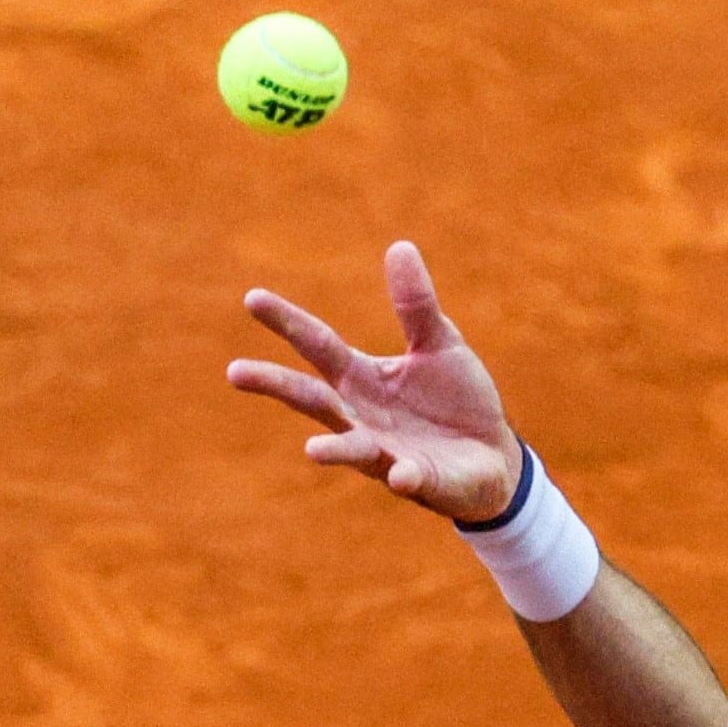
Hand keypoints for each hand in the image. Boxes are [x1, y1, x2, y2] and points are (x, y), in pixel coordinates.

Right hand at [226, 241, 524, 521]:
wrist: (493, 456)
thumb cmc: (455, 399)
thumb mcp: (438, 343)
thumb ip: (416, 305)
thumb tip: (400, 246)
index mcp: (361, 378)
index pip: (317, 345)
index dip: (286, 322)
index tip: (252, 298)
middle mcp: (361, 416)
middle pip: (311, 398)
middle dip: (275, 386)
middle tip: (234, 372)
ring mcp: (386, 452)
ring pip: (351, 449)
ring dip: (334, 450)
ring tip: (312, 450)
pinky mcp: (420, 480)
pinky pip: (409, 479)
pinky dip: (405, 476)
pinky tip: (403, 474)